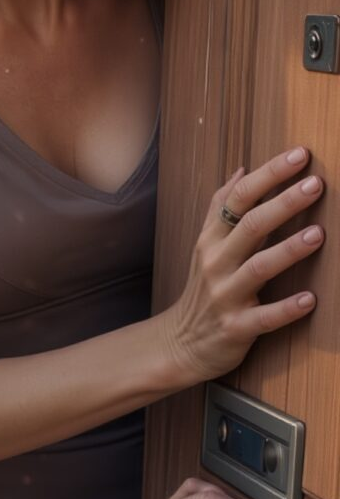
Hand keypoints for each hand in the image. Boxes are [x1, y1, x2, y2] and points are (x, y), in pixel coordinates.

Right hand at [162, 146, 323, 384]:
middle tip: (316, 184)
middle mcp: (216, 263)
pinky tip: (309, 299)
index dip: (268, 175)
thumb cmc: (202, 290)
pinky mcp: (236, 327)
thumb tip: (241, 169)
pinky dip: (286, 308)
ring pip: (258, 268)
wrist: (180, 343)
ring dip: (288, 250)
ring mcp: (225, 296)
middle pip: (250, 227)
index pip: (237, 198)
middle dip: (284, 203)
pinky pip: (264, 317)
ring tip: (318, 234)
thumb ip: (222, 208)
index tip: (299, 155)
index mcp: (211, 240)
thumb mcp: (206, 245)